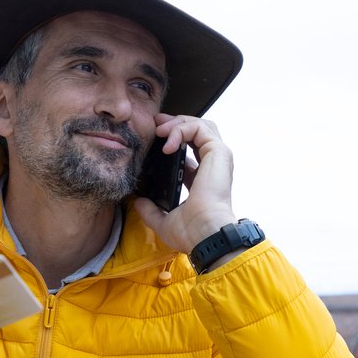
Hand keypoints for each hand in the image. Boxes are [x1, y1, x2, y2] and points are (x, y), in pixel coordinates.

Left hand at [134, 113, 236, 254]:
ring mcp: (217, 158)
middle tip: (156, 124)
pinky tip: (167, 143)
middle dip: (175, 123)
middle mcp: (212, 166)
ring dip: (178, 123)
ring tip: (160, 131)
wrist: (204, 235)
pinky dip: (181, 129)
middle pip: (197, 131)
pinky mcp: (218, 153)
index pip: (190, 149)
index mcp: (203, 179)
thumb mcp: (164, 220)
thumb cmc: (191, 233)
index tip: (156, 136)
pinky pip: (199, 128)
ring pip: (200, 125)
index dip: (173, 139)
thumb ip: (151, 210)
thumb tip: (138, 202)